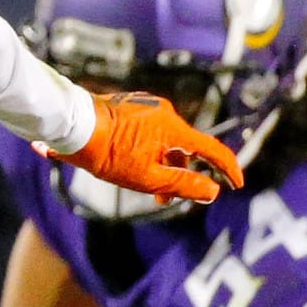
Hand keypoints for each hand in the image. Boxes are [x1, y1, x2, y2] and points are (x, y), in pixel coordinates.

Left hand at [37, 92, 242, 204]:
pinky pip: (147, 132)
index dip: (228, 168)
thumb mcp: (147, 177)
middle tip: (164, 199)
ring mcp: (145, 108)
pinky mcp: (129, 107)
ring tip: (141, 186)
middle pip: (183, 149)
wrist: (71, 126)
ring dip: (159, 165)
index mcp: (174, 128)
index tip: (235, 184)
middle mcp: (164, 112)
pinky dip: (146, 152)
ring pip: (163, 142)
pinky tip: (126, 166)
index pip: (212, 150)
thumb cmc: (107, 153)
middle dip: (177, 175)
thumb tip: (213, 191)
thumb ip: (183, 184)